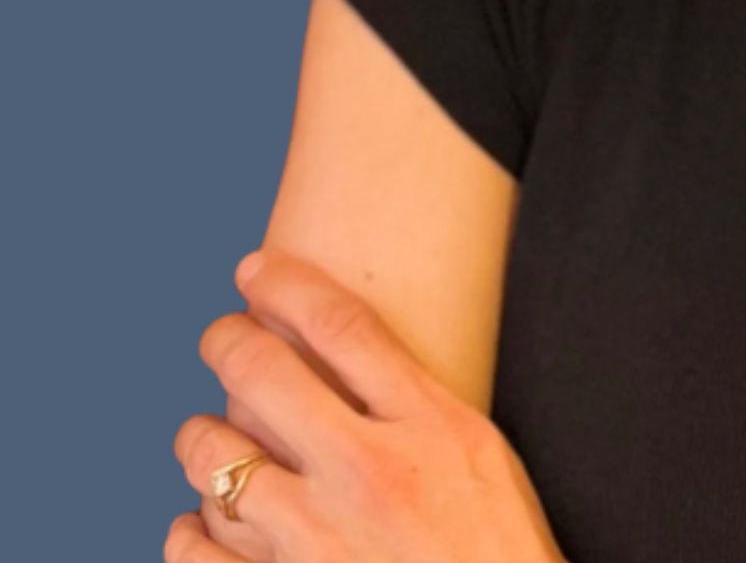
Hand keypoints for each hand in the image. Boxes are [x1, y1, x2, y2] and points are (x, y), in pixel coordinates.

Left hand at [168, 248, 562, 562]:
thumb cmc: (497, 551)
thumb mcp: (483, 457)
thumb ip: (418, 408)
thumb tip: (347, 363)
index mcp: (430, 427)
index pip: (342, 326)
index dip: (287, 287)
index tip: (255, 271)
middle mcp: (368, 473)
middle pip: (264, 375)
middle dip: (226, 342)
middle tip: (220, 336)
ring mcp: (316, 542)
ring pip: (214, 460)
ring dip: (200, 437)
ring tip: (206, 434)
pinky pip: (194, 550)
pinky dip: (187, 530)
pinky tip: (200, 521)